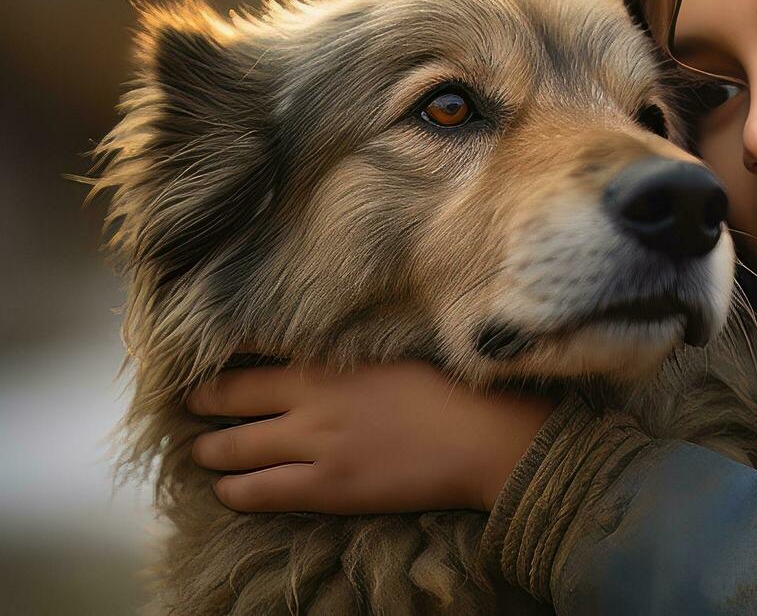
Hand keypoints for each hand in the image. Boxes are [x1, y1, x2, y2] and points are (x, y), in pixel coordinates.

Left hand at [186, 359, 555, 514]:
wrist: (483, 436)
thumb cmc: (449, 390)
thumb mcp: (392, 353)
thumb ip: (347, 355)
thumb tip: (317, 355)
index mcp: (331, 358)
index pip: (255, 348)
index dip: (223, 354)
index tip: (205, 359)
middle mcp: (313, 397)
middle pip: (232, 397)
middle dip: (204, 402)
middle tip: (191, 406)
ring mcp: (316, 444)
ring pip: (234, 449)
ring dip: (211, 451)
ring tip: (203, 453)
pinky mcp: (326, 487)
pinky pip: (258, 492)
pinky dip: (232, 491)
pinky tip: (227, 491)